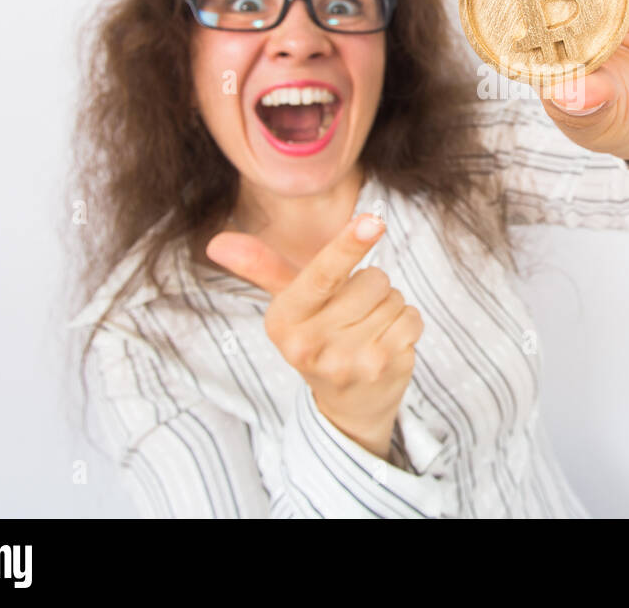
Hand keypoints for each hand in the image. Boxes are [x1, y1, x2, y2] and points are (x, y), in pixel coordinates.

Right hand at [204, 213, 421, 460]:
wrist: (346, 407)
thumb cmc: (318, 338)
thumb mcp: (289, 304)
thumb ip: (262, 269)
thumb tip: (216, 242)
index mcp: (283, 322)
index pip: (322, 275)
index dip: (348, 245)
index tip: (373, 221)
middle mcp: (311, 346)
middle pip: (372, 279)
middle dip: (371, 286)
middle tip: (352, 314)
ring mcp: (350, 361)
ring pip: (394, 298)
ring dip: (389, 306)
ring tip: (367, 331)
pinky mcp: (384, 369)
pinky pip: (411, 318)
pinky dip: (406, 323)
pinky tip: (386, 343)